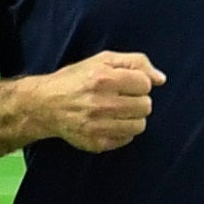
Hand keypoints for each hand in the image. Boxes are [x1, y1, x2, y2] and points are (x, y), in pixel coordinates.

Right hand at [39, 51, 163, 152]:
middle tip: (120, 99)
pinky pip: (126, 139)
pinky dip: (121, 132)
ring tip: (116, 112)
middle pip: (145, 106)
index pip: (145, 84)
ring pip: (139, 125)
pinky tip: (108, 123)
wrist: (43, 105)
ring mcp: (98, 126)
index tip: (125, 84)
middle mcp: (100, 103)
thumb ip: (135, 63)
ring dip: (131, 118)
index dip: (137, 83)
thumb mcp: (102, 61)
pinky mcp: (96, 143)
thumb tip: (161, 79)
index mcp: (103, 79)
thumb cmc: (74, 80)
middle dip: (136, 101)